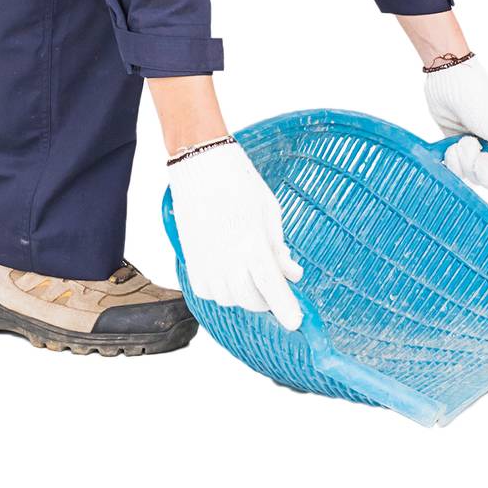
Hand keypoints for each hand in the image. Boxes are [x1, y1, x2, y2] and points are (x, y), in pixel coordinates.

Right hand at [168, 141, 303, 329]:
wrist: (200, 165)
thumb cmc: (240, 183)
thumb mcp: (270, 212)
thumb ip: (280, 248)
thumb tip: (293, 274)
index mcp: (251, 243)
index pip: (272, 288)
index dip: (286, 309)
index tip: (296, 323)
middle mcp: (226, 258)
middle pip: (252, 300)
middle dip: (269, 300)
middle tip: (276, 287)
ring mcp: (206, 262)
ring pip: (229, 300)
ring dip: (246, 295)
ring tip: (252, 274)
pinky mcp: (191, 260)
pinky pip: (208, 292)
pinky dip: (222, 290)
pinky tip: (230, 274)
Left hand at [423, 56, 487, 212]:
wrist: (447, 79)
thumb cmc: (478, 98)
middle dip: (480, 167)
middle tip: (475, 147)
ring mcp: (472, 149)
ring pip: (468, 175)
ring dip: (462, 159)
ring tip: (461, 139)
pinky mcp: (453, 147)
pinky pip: (453, 168)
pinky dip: (450, 159)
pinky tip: (450, 146)